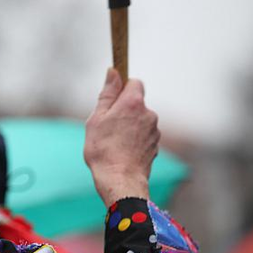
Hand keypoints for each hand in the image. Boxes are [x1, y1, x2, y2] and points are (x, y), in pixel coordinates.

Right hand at [84, 68, 159, 206]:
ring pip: (140, 121)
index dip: (122, 88)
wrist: (120, 180)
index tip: (111, 98)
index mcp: (133, 103)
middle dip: (123, 110)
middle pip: (136, 103)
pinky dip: (134, 140)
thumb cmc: (103, 150)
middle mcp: (149, 113)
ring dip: (129, 126)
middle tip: (106, 126)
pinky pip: (143, 136)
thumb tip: (113, 72)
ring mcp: (154, 130)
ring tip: (113, 142)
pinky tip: (122, 151)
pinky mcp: (155, 145)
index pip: (134, 82)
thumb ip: (107, 94)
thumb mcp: (97, 118)